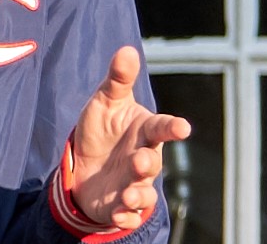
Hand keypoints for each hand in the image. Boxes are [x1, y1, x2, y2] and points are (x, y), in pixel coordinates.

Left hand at [60, 46, 195, 234]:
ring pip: (144, 192)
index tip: (182, 128)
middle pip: (152, 162)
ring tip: (128, 194)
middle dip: (147, 163)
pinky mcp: (120, 205)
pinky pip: (128, 215)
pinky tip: (118, 215)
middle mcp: (144, 158)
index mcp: (145, 131)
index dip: (172, 127)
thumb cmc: (102, 129)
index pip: (162, 127)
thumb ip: (118, 79)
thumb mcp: (105, 101)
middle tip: (140, 160)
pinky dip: (126, 217)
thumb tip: (126, 49)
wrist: (84, 164)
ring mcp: (134, 183)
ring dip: (139, 194)